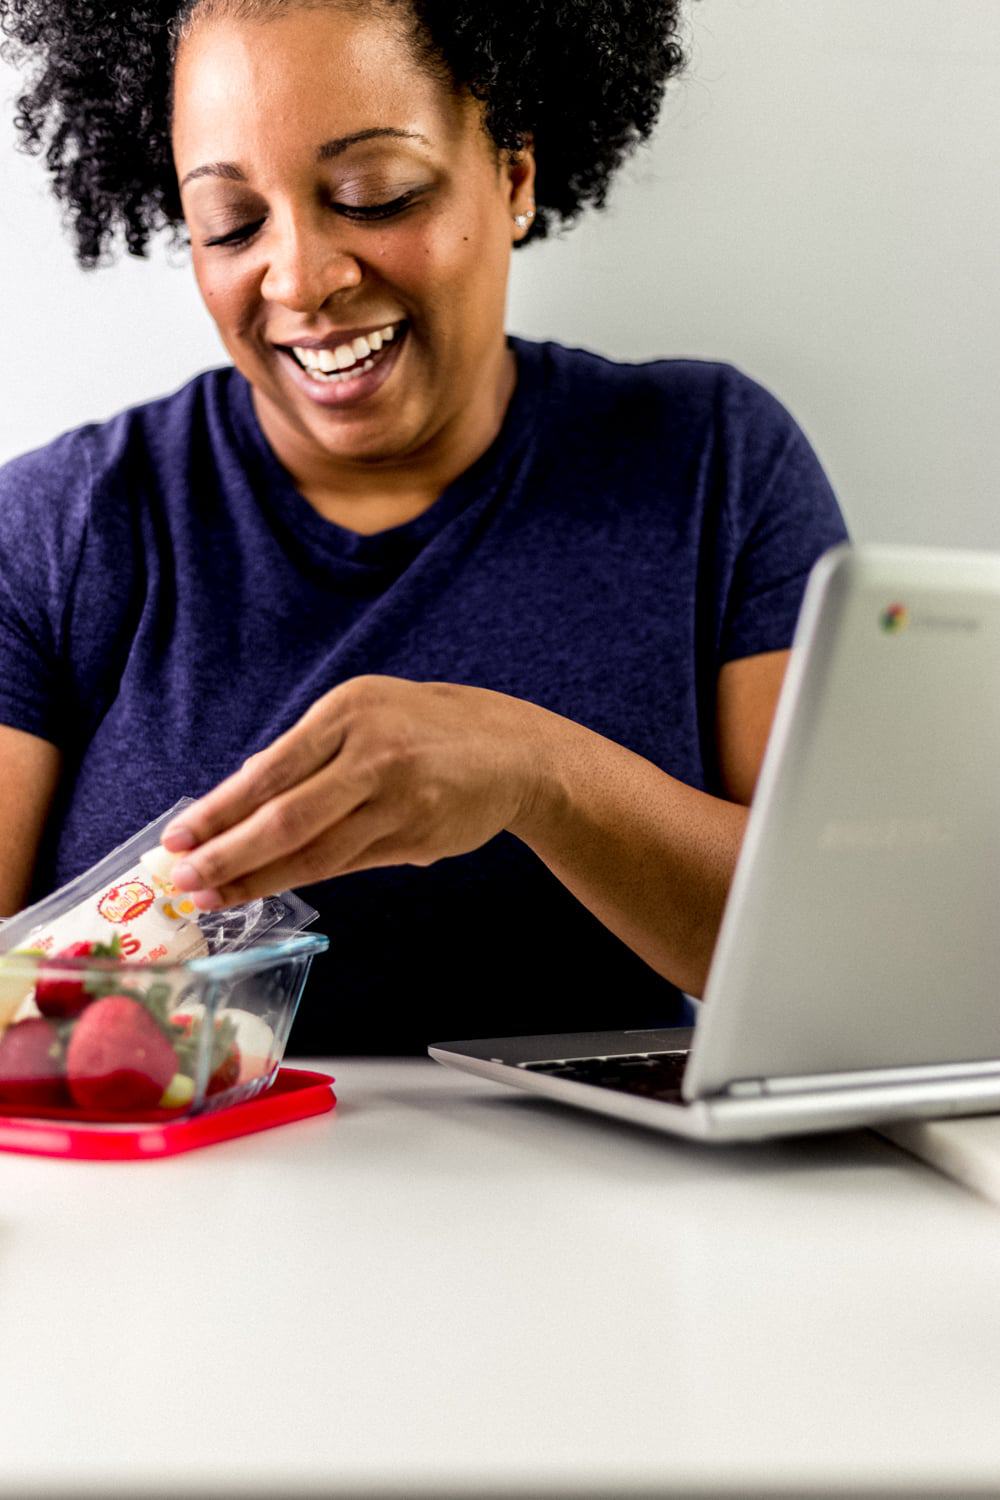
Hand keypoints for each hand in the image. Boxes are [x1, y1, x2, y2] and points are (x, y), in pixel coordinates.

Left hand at [160, 675, 547, 908]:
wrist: (512, 749)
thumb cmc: (423, 730)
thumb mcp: (364, 713)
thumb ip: (307, 753)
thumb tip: (237, 796)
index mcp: (349, 710)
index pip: (269, 770)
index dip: (218, 811)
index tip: (177, 839)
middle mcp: (373, 752)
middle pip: (284, 817)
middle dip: (225, 854)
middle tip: (181, 880)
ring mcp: (398, 798)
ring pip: (313, 852)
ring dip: (255, 879)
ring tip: (211, 896)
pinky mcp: (417, 836)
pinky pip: (347, 864)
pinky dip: (300, 879)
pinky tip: (266, 889)